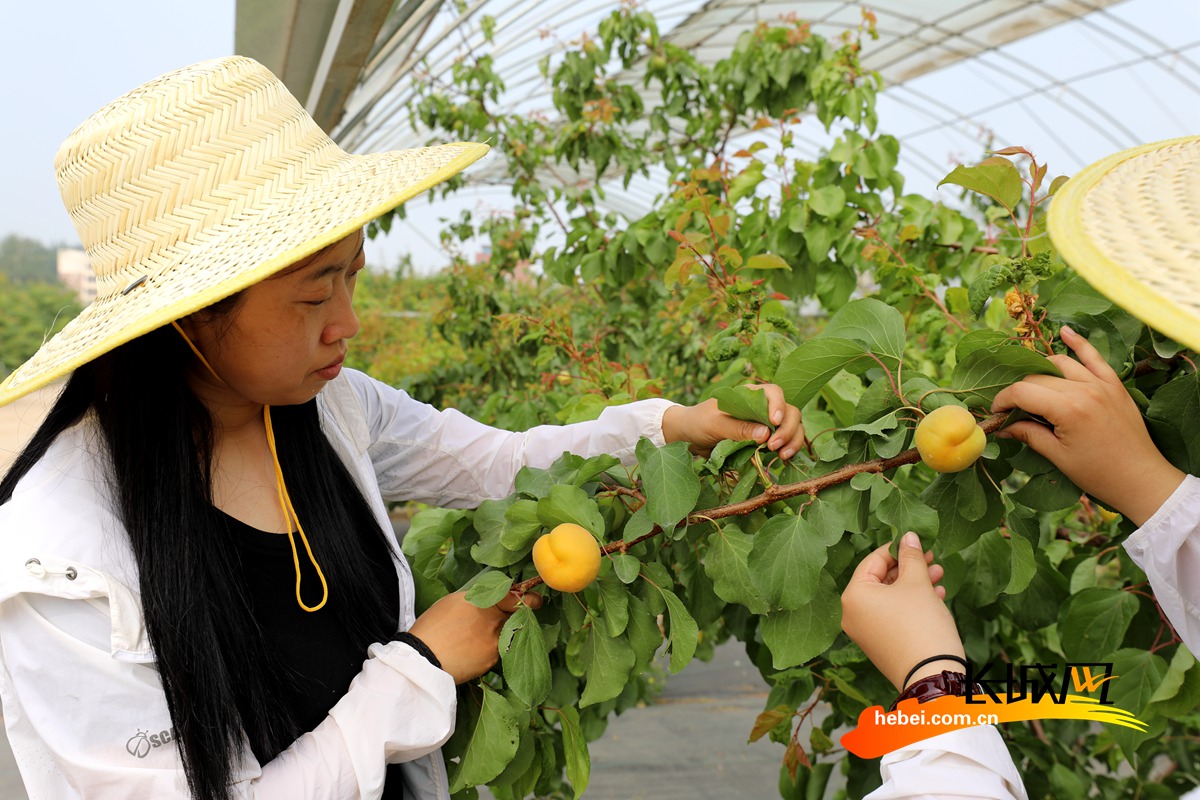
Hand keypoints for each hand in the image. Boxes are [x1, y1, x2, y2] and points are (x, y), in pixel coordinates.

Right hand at [408, 590, 541, 683]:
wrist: (423, 659)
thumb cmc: (433, 626)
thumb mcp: (455, 601)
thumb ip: (480, 598)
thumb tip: (495, 598)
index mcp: (488, 604)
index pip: (519, 600)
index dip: (531, 600)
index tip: (536, 600)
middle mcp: (496, 624)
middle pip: (516, 619)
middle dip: (513, 618)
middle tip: (501, 619)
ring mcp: (496, 645)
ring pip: (506, 636)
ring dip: (498, 635)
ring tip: (474, 637)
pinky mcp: (491, 663)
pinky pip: (497, 652)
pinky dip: (488, 650)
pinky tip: (470, 650)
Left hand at [661, 383, 804, 457]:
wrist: (689, 436)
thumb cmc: (699, 422)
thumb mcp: (714, 424)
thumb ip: (738, 428)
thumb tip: (766, 433)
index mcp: (750, 395)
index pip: (774, 393)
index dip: (779, 406)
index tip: (774, 422)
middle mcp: (762, 407)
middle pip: (789, 411)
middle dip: (788, 429)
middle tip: (774, 447)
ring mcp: (766, 424)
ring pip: (792, 427)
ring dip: (792, 440)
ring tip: (782, 456)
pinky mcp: (765, 440)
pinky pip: (785, 441)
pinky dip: (789, 449)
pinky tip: (784, 459)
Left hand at [840, 533, 962, 691]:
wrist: (932, 676)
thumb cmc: (921, 624)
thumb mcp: (917, 583)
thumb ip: (911, 557)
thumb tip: (908, 536)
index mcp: (853, 596)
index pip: (873, 561)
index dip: (897, 548)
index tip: (917, 541)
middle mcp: (852, 614)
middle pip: (881, 580)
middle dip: (909, 567)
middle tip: (932, 558)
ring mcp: (865, 632)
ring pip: (890, 598)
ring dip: (914, 584)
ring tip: (939, 575)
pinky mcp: (880, 644)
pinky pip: (892, 615)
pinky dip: (911, 604)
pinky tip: (936, 595)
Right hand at [990, 325, 1184, 525]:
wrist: (1141, 478)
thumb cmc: (1098, 474)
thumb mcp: (1058, 456)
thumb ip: (1028, 434)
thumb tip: (1002, 427)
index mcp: (1068, 409)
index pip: (1022, 392)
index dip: (1002, 401)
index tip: (995, 414)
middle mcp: (1084, 389)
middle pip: (1037, 378)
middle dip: (1017, 391)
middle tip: (1009, 410)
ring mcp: (1102, 384)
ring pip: (1059, 363)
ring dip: (1039, 372)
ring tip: (1030, 388)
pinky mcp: (1114, 385)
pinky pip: (1094, 357)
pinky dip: (1079, 343)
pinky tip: (1065, 332)